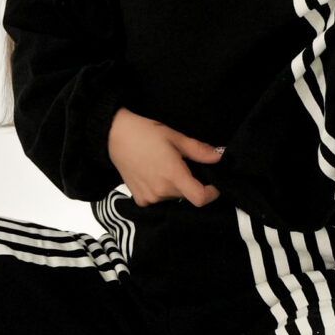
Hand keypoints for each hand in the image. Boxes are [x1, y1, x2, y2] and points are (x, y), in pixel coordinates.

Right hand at [107, 107, 225, 206]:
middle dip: (192, 184)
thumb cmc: (145, 133)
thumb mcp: (176, 138)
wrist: (115, 136)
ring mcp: (149, 198)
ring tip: (166, 168)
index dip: (212, 194)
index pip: (200, 198)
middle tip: (185, 166)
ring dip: (176, 187)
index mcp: (173, 176)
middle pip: (187, 197)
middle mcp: (161, 192)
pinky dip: (162, 191)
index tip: (214, 185)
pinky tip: (155, 175)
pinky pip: (159, 200)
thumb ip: (199, 151)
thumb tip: (220, 156)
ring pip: (174, 198)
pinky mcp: (140, 200)